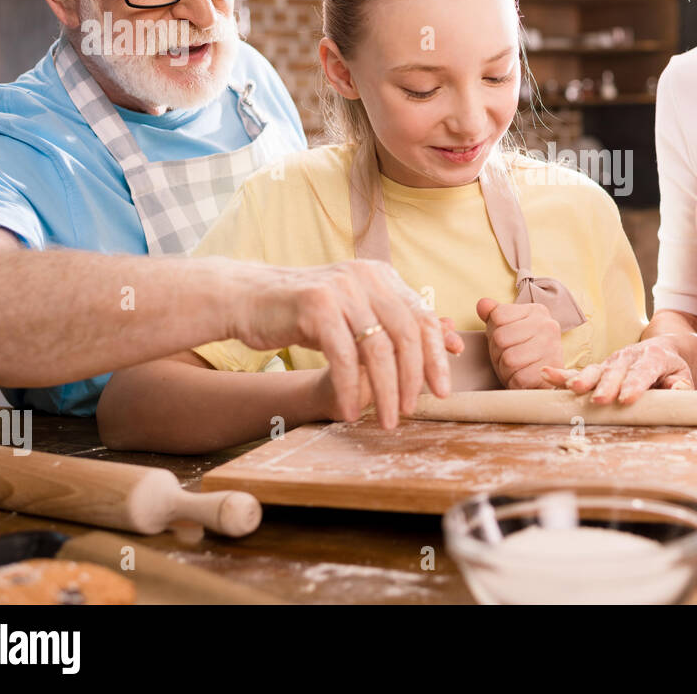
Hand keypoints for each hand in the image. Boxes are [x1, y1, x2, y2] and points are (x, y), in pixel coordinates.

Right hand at [235, 259, 463, 428]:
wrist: (246, 299)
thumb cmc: (305, 314)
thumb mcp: (355, 316)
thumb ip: (396, 328)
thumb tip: (450, 344)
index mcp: (382, 277)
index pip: (423, 317)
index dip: (437, 355)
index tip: (444, 389)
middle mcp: (366, 277)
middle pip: (407, 334)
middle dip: (415, 378)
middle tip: (412, 410)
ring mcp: (342, 289)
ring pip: (378, 349)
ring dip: (385, 391)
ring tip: (386, 419)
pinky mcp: (315, 305)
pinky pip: (343, 356)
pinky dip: (348, 388)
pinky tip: (347, 411)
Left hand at [476, 298, 561, 388]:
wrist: (546, 381)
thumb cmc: (523, 354)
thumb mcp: (508, 330)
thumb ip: (495, 315)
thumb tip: (482, 304)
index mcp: (537, 311)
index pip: (498, 316)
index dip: (494, 333)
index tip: (507, 342)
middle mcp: (548, 326)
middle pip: (501, 338)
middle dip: (498, 354)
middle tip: (510, 360)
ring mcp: (552, 349)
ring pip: (508, 359)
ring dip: (506, 370)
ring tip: (517, 369)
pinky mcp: (550, 372)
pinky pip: (518, 378)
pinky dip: (515, 382)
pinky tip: (524, 379)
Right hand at [541, 335, 692, 403]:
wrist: (663, 348)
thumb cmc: (673, 369)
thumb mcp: (684, 375)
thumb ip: (682, 385)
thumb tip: (678, 390)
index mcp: (654, 357)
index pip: (644, 371)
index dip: (635, 384)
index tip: (626, 398)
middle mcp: (629, 356)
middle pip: (617, 371)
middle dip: (607, 385)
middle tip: (599, 400)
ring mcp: (611, 362)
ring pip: (596, 370)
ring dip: (584, 379)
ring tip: (574, 389)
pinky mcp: (599, 368)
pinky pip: (579, 371)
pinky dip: (563, 374)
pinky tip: (547, 375)